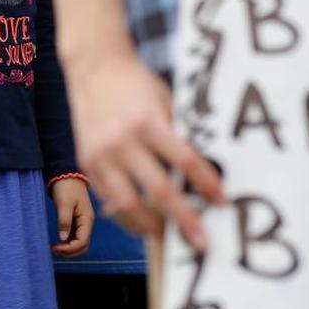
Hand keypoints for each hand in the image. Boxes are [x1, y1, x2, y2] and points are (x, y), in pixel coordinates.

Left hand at [50, 178, 93, 257]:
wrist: (67, 175)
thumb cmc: (66, 187)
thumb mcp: (64, 203)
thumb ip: (64, 220)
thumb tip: (62, 238)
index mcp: (87, 219)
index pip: (82, 241)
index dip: (70, 248)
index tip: (56, 247)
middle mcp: (88, 223)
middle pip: (83, 246)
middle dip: (70, 251)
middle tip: (54, 249)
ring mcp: (84, 223)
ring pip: (80, 243)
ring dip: (69, 248)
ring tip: (54, 248)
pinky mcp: (78, 221)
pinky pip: (76, 237)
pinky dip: (68, 242)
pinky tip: (59, 242)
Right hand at [66, 46, 224, 251]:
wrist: (95, 67)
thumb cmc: (137, 84)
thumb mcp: (164, 102)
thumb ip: (178, 135)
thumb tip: (202, 172)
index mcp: (148, 122)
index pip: (185, 162)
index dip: (207, 185)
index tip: (222, 203)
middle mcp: (122, 141)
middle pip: (159, 191)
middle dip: (184, 219)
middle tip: (201, 241)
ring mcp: (101, 154)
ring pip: (127, 205)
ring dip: (150, 226)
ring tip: (167, 236)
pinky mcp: (86, 162)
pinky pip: (107, 199)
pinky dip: (125, 215)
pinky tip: (141, 222)